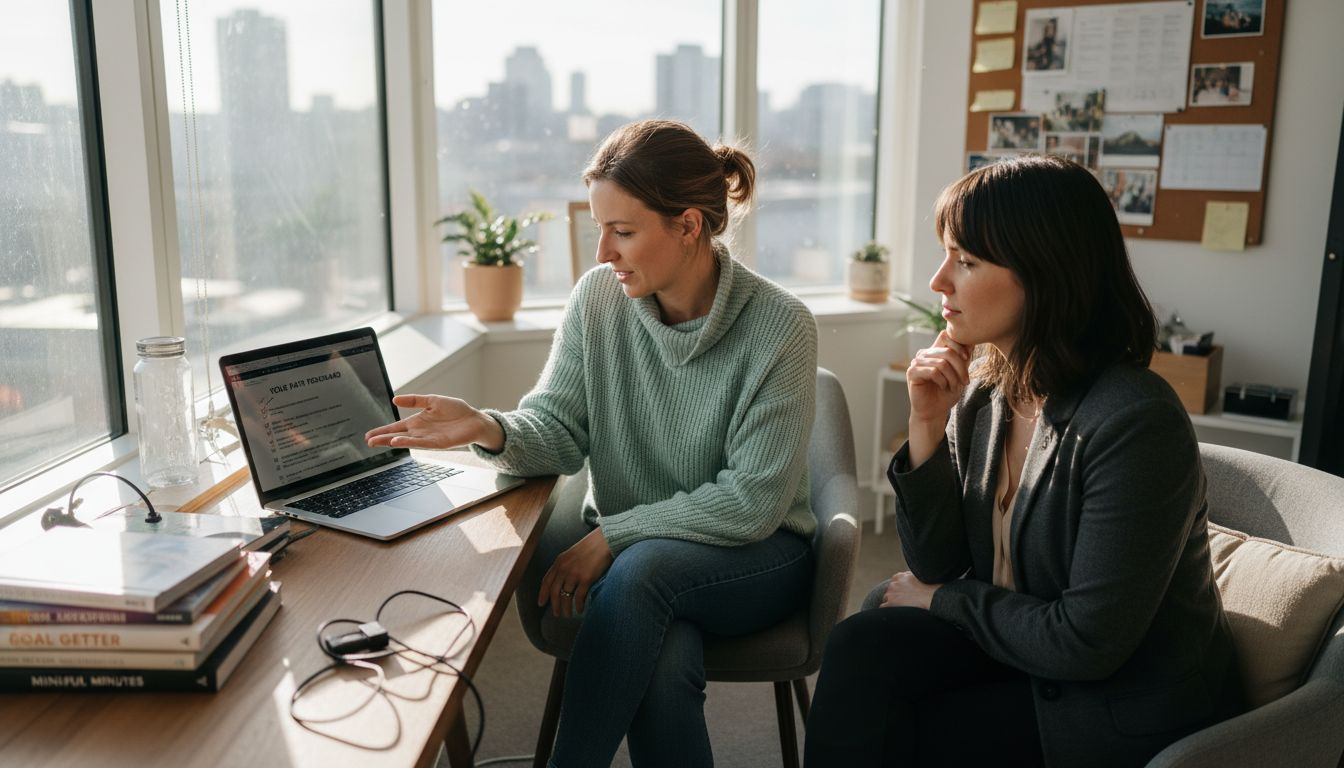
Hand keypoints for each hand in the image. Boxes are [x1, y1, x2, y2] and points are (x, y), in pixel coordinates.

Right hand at [364, 394, 503, 451]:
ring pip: (406, 441)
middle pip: (397, 436)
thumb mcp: (432, 400)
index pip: (396, 427)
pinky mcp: (438, 443)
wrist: (474, 420)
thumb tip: (395, 399)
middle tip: (368, 441)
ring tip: (378, 442)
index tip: (369, 435)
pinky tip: (398, 441)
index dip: (383, 430)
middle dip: (382, 438)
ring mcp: (428, 438)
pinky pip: (421, 443)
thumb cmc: (455, 410)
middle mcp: (420, 432)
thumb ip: (415, 400)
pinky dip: (409, 442)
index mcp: (417, 421)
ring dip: (392, 441)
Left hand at [538, 528, 613, 617]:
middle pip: (554, 592)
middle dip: (554, 605)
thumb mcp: (572, 554)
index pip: (546, 581)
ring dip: (566, 608)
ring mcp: (574, 574)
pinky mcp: (586, 579)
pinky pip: (579, 597)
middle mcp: (564, 569)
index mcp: (559, 562)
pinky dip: (578, 605)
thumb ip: (565, 566)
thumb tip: (562, 582)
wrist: (604, 541)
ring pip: (566, 596)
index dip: (542, 594)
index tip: (541, 603)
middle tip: (557, 614)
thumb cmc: (591, 547)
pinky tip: (580, 609)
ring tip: (568, 614)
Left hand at [880, 571, 940, 609]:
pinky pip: (883, 607)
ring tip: (899, 608)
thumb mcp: (917, 576)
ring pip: (886, 598)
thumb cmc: (928, 587)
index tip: (903, 595)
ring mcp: (891, 593)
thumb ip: (909, 576)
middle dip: (895, 596)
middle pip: (890, 591)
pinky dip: (888, 609)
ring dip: (891, 602)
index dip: (898, 590)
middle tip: (903, 602)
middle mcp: (893, 583)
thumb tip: (909, 577)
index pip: (894, 583)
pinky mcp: (891, 602)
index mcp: (899, 576)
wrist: (930, 597)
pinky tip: (894, 612)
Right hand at [906, 330, 971, 423]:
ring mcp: (916, 362)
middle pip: (947, 351)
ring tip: (954, 387)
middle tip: (965, 382)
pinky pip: (933, 371)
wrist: (934, 412)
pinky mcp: (912, 373)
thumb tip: (973, 341)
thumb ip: (964, 358)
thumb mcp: (960, 373)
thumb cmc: (946, 393)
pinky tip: (943, 387)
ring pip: (941, 363)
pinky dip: (942, 381)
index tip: (967, 358)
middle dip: (960, 368)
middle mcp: (924, 354)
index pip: (945, 335)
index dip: (958, 344)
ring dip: (952, 377)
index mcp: (934, 351)